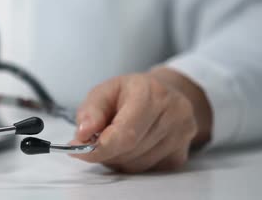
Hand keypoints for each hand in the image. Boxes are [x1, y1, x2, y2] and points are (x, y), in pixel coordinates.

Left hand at [71, 67, 211, 172]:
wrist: (164, 93)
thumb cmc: (131, 92)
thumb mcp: (105, 90)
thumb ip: (91, 111)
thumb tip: (83, 134)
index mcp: (151, 93)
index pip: (126, 133)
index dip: (101, 147)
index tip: (80, 150)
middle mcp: (173, 113)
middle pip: (130, 151)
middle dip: (106, 151)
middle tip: (94, 141)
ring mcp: (181, 136)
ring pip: (137, 165)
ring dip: (118, 158)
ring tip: (115, 138)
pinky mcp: (180, 155)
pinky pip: (147, 170)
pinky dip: (131, 163)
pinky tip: (131, 146)